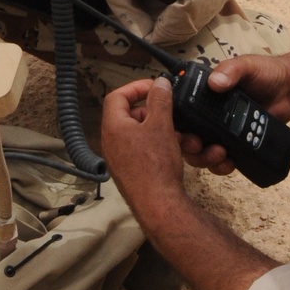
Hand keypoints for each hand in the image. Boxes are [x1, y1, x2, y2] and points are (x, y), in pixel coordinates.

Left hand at [101, 76, 186, 218]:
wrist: (158, 205)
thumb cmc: (156, 167)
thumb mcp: (161, 125)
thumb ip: (160, 100)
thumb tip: (159, 83)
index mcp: (113, 127)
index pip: (117, 96)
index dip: (136, 87)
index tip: (154, 87)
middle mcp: (111, 142)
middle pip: (129, 115)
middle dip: (153, 111)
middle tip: (169, 111)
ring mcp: (119, 158)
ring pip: (139, 134)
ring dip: (159, 129)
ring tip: (177, 134)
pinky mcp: (130, 171)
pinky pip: (142, 150)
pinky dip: (158, 145)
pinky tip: (174, 150)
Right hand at [178, 54, 289, 174]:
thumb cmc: (266, 72)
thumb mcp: (246, 66)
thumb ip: (231, 71)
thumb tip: (215, 83)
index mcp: (203, 95)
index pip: (179, 110)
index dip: (173, 123)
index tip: (178, 130)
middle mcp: (207, 115)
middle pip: (185, 136)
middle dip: (187, 145)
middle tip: (197, 144)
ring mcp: (220, 132)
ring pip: (200, 152)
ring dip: (203, 157)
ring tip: (219, 154)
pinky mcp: (234, 145)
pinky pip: (220, 161)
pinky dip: (221, 165)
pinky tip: (229, 163)